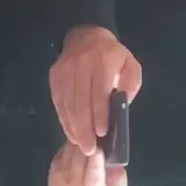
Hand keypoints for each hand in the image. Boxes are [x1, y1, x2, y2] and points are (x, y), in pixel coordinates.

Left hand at [42, 143, 127, 185]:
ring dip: (82, 140)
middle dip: (90, 142)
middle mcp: (74, 181)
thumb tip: (118, 166)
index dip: (96, 159)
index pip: (92, 172)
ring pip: (71, 147)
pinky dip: (73, 143)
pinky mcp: (53, 166)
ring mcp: (61, 173)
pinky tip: (80, 145)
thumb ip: (119, 184)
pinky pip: (64, 147)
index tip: (100, 149)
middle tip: (100, 133)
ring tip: (91, 138)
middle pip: (80, 154)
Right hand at [49, 26, 142, 156]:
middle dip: (85, 128)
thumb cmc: (113, 57)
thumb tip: (122, 105)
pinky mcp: (55, 75)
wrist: (87, 35)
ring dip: (73, 127)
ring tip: (80, 145)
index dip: (99, 114)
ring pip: (68, 103)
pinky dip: (64, 119)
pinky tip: (71, 132)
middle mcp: (82, 63)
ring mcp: (66, 69)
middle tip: (89, 149)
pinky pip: (58, 101)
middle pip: (81, 100)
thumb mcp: (130, 65)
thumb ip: (131, 85)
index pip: (100, 91)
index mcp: (105, 59)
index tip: (101, 133)